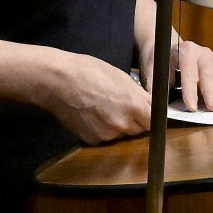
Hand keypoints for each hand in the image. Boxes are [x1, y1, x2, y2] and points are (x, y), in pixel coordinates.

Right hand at [36, 50, 153, 144]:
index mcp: (134, 105)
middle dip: (135, 121)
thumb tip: (151, 107)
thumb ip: (139, 95)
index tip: (146, 112)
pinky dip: (103, 130)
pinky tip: (93, 115)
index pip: (155, 121)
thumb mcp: (121, 77)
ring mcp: (108, 134)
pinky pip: (106, 138)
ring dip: (119, 126)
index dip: (150, 116)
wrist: (58, 81)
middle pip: (139, 130)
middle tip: (121, 107)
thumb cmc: (88, 71)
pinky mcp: (93, 140)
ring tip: (104, 109)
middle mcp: (123, 124)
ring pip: (122, 135)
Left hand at [144, 34, 212, 113]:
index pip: (189, 72)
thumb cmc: (160, 62)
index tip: (191, 107)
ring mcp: (212, 63)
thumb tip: (153, 102)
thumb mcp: (153, 71)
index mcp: (186, 51)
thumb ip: (154, 87)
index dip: (190, 90)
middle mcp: (202, 55)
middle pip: (209, 74)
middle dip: (211, 92)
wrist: (168, 52)